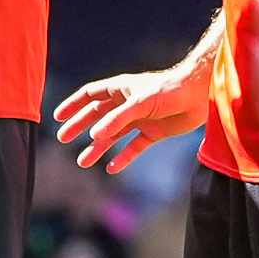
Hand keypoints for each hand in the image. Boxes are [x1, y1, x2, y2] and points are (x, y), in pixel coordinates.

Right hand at [55, 60, 208, 172]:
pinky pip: (134, 147)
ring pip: (113, 135)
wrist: (201, 95)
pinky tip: (111, 168)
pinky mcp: (154, 132)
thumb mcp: (139, 103)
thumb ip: (117, 119)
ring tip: (83, 161)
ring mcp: (140, 119)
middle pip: (97, 116)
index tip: (57, 117)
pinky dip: (123, 158)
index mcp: (120, 89)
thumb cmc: (169, 90)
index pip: (90, 95)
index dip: (73, 105)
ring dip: (98, 148)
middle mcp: (127, 104)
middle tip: (63, 139)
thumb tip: (94, 136)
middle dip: (79, 127)